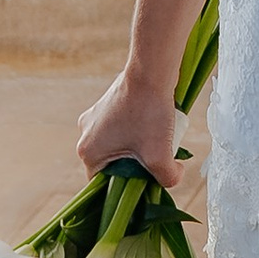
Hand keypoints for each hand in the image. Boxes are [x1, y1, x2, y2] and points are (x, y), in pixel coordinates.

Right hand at [74, 70, 188, 188]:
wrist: (151, 71)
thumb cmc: (150, 113)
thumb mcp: (161, 155)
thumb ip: (168, 178)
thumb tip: (173, 175)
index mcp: (88, 151)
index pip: (103, 182)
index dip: (126, 185)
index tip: (147, 178)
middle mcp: (85, 133)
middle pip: (113, 163)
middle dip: (136, 163)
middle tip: (156, 156)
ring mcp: (94, 116)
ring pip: (119, 144)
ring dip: (138, 145)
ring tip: (157, 137)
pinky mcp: (107, 104)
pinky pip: (122, 127)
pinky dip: (137, 129)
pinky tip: (154, 123)